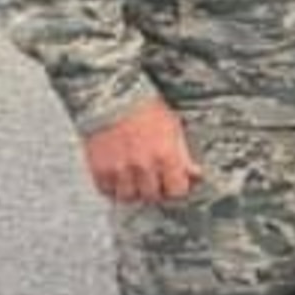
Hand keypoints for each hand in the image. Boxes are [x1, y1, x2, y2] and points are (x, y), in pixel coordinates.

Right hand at [83, 97, 201, 204]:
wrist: (111, 97)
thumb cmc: (145, 109)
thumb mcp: (173, 128)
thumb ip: (183, 155)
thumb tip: (195, 175)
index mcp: (165, 156)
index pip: (177, 191)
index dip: (175, 188)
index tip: (172, 183)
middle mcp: (143, 166)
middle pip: (152, 196)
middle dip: (154, 189)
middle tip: (152, 178)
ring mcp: (119, 169)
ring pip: (128, 197)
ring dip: (133, 191)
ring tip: (134, 177)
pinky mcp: (98, 169)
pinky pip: (107, 191)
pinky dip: (112, 187)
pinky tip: (118, 175)